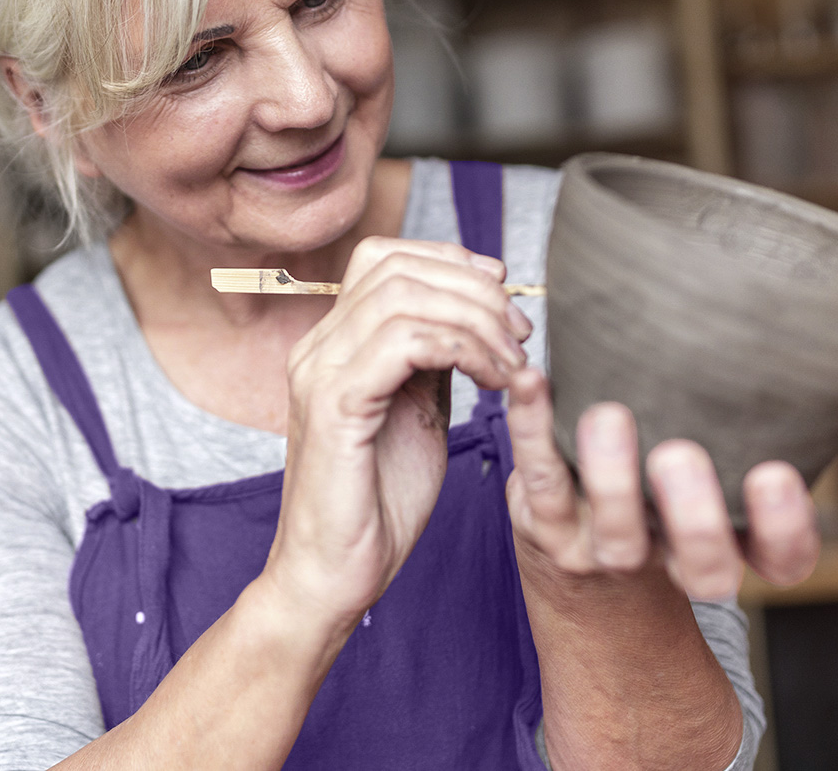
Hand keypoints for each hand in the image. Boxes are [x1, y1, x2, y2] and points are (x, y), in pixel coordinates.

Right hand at [263, 237, 530, 629]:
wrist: (331, 578)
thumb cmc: (375, 506)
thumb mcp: (416, 414)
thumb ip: (431, 363)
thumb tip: (472, 318)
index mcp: (333, 345)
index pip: (384, 258)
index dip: (451, 261)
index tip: (504, 295)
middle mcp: (317, 348)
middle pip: (397, 266)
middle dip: (474, 288)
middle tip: (520, 332)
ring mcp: (320, 373)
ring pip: (403, 295)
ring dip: (475, 319)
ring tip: (512, 362)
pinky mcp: (335, 406)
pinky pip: (403, 343)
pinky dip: (462, 348)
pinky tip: (494, 380)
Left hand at [504, 373, 819, 598]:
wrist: (580, 557)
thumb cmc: (665, 477)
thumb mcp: (715, 459)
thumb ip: (754, 416)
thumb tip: (815, 343)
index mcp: (733, 541)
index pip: (781, 558)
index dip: (784, 528)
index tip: (774, 472)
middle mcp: (673, 556)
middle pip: (702, 567)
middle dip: (693, 516)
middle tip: (678, 455)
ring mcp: (608, 549)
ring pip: (616, 536)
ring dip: (611, 477)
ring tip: (607, 416)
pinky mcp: (547, 524)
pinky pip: (540, 479)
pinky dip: (532, 426)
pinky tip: (533, 381)